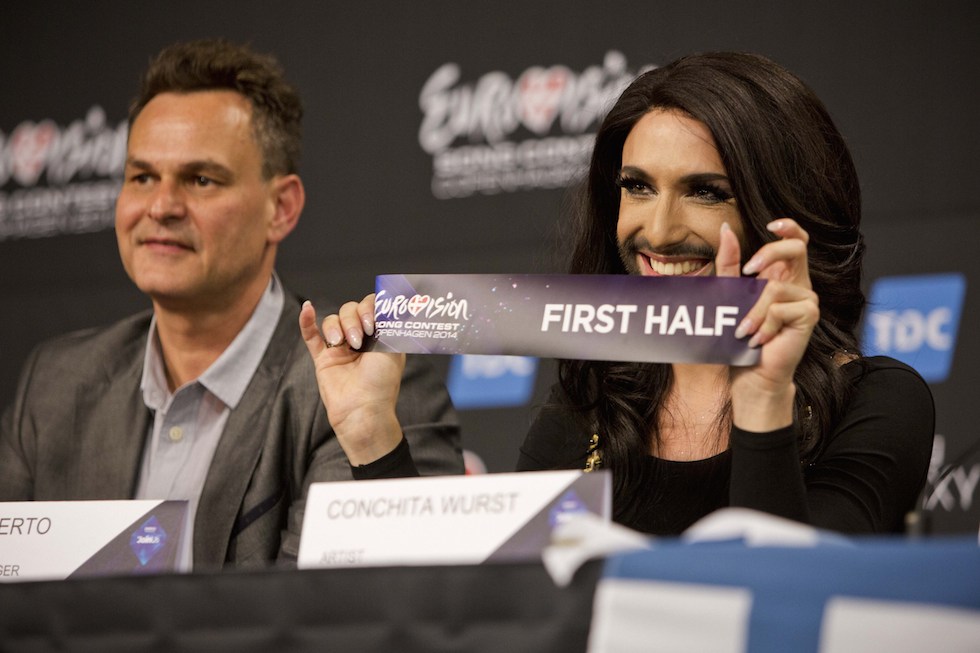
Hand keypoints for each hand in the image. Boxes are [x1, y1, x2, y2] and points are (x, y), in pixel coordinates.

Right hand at [299, 294, 405, 464]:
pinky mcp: (323, 358)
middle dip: (353, 320)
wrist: (363, 409)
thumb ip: (388, 321)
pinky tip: (306, 308)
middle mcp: (360, 338)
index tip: (373, 323)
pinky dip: (307, 321)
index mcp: (379, 335)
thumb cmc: (382, 382)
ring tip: (343, 344)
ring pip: (332, 320)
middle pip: (350, 310)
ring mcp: (340, 348)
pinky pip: (311, 336)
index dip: (369, 307)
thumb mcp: (393, 347)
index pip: (371, 306)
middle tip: (359, 340)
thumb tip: (387, 297)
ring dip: (336, 326)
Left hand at [715, 219, 818, 430]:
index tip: (770, 225)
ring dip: (753, 311)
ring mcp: (807, 299)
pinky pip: (780, 309)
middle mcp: (798, 284)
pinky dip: (763, 325)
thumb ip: (729, 263)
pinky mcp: (809, 316)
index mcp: (782, 275)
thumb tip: (726, 229)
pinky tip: (759, 340)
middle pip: (797, 248)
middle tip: (747, 271)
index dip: (789, 226)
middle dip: (769, 253)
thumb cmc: (741, 336)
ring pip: (775, 287)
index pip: (796, 240)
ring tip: (744, 331)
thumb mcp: (730, 294)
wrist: (751, 373)